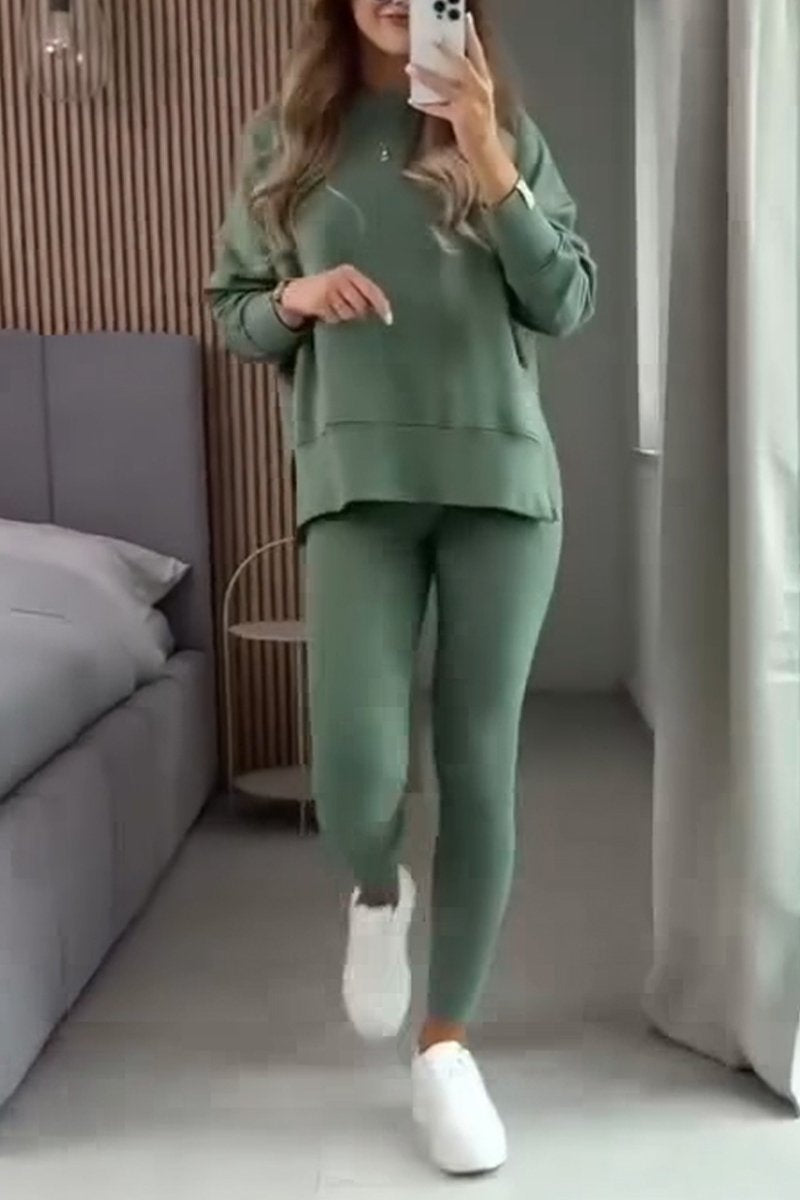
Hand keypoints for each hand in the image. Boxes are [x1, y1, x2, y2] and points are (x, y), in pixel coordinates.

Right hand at [281, 265, 392, 326]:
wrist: (297, 292)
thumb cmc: (327, 292)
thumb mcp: (345, 286)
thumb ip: (362, 294)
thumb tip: (381, 311)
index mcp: (350, 272)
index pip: (372, 290)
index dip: (382, 306)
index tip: (388, 319)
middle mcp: (341, 277)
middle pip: (361, 306)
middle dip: (356, 313)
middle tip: (344, 308)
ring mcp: (330, 288)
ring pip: (348, 314)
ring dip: (341, 316)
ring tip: (332, 308)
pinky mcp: (320, 300)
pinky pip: (334, 318)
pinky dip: (331, 319)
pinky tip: (324, 311)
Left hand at [407, 13, 517, 206]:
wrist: (487, 153)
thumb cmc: (480, 129)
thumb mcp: (478, 103)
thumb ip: (466, 87)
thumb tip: (444, 74)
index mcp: (485, 84)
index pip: (479, 54)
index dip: (471, 36)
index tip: (465, 20)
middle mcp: (481, 90)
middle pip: (462, 63)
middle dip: (445, 50)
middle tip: (430, 39)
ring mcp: (472, 103)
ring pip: (446, 83)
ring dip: (426, 75)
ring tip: (410, 67)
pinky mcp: (461, 117)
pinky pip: (439, 108)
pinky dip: (426, 105)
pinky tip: (414, 100)